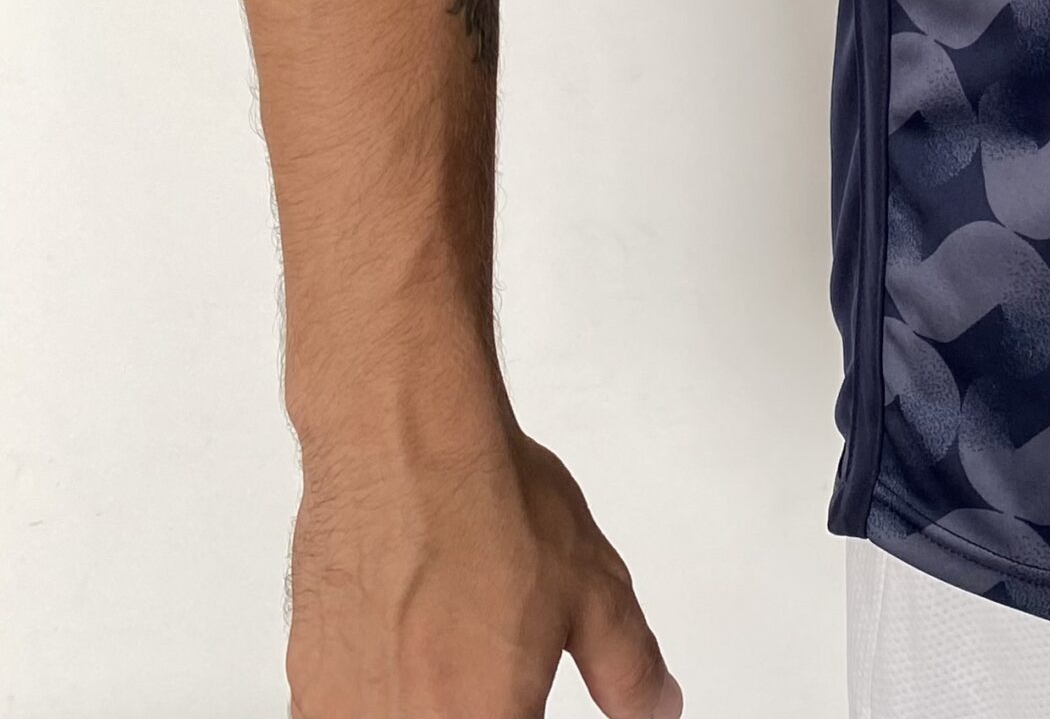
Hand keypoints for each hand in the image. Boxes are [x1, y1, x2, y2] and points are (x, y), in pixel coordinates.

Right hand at [286, 412, 679, 717]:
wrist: (400, 445)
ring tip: (453, 647)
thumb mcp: (595, 587)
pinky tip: (407, 654)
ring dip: (433, 703)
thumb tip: (656, 708)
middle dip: (491, 705)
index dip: (527, 713)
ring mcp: (345, 715)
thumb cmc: (486, 505)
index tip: (533, 697)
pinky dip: (384, 701)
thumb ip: (629, 667)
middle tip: (500, 666)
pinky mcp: (306, 689)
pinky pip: (348, 715)